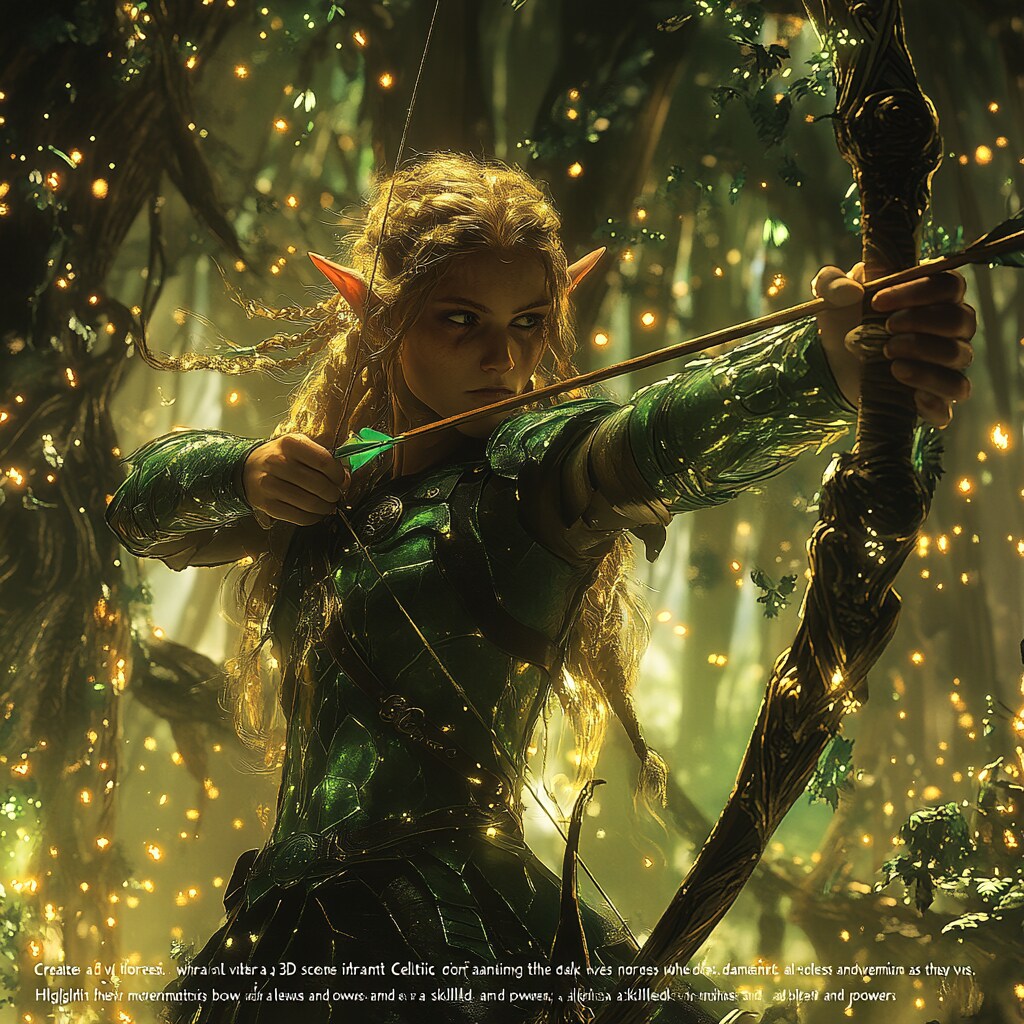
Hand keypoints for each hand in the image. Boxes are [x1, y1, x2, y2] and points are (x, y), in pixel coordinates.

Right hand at [242, 432, 347, 525]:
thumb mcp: (299, 448)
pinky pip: (299, 517)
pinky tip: (315, 513)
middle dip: (334, 493)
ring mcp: (270, 485)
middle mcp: (277, 462)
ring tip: (327, 505)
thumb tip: (345, 478)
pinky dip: (313, 518)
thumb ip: (323, 459)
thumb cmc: (280, 457)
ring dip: (325, 507)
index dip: (339, 475)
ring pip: (311, 503)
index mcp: (290, 444)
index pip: (324, 462)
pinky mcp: (267, 505)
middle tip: (335, 495)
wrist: (248, 469)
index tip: (342, 481)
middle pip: (319, 484)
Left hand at [812, 263, 975, 427]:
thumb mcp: (832, 298)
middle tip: (886, 327)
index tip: (877, 301)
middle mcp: (951, 327)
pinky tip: (911, 393)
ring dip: (924, 353)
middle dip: (921, 321)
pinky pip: (955, 391)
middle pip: (961, 319)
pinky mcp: (939, 392)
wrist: (835, 364)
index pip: (949, 284)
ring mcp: (949, 361)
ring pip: (959, 355)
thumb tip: (852, 290)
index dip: (917, 291)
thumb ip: (832, 283)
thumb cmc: (847, 321)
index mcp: (934, 296)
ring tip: (888, 354)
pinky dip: (936, 391)